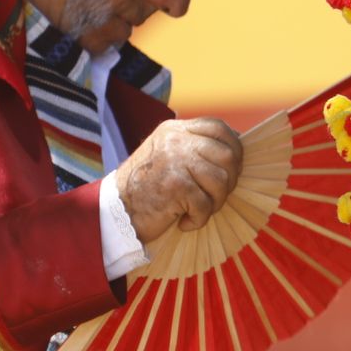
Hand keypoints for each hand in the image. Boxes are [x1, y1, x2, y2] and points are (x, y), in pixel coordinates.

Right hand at [114, 118, 243, 243]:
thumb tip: (235, 150)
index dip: (234, 148)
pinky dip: (198, 220)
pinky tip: (184, 223)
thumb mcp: (167, 156)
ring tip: (197, 211)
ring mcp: (175, 161)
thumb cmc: (145, 189)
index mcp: (175, 130)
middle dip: (229, 182)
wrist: (115, 211)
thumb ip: (193, 148)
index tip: (232, 169)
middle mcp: (176, 141)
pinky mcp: (175, 185)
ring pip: (221, 181)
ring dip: (215, 203)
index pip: (218, 128)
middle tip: (213, 198)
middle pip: (227, 156)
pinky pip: (205, 204)